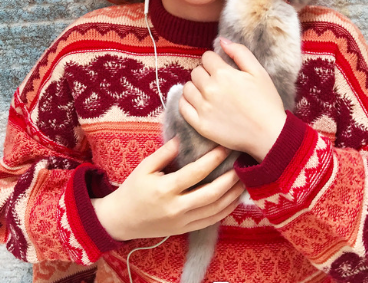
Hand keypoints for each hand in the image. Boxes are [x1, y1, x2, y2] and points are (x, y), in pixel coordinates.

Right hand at [91, 137, 244, 241]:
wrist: (122, 220)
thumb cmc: (134, 189)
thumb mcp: (145, 167)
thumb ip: (165, 153)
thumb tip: (184, 137)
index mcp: (165, 189)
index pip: (196, 173)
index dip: (213, 159)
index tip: (225, 147)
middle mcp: (176, 208)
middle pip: (211, 194)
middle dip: (230, 179)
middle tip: (242, 163)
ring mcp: (182, 222)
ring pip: (215, 210)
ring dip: (233, 195)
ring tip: (245, 179)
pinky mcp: (185, 230)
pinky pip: (211, 221)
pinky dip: (226, 210)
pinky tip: (235, 198)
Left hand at [179, 38, 287, 161]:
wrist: (269, 134)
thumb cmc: (266, 101)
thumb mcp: (259, 71)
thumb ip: (240, 52)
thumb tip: (221, 40)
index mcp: (224, 74)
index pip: (206, 57)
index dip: (214, 61)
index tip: (222, 69)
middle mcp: (210, 89)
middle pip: (196, 72)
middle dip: (205, 73)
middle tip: (217, 82)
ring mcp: (203, 108)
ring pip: (187, 88)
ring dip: (195, 87)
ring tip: (208, 93)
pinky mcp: (200, 125)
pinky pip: (183, 107)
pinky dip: (186, 102)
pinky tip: (197, 103)